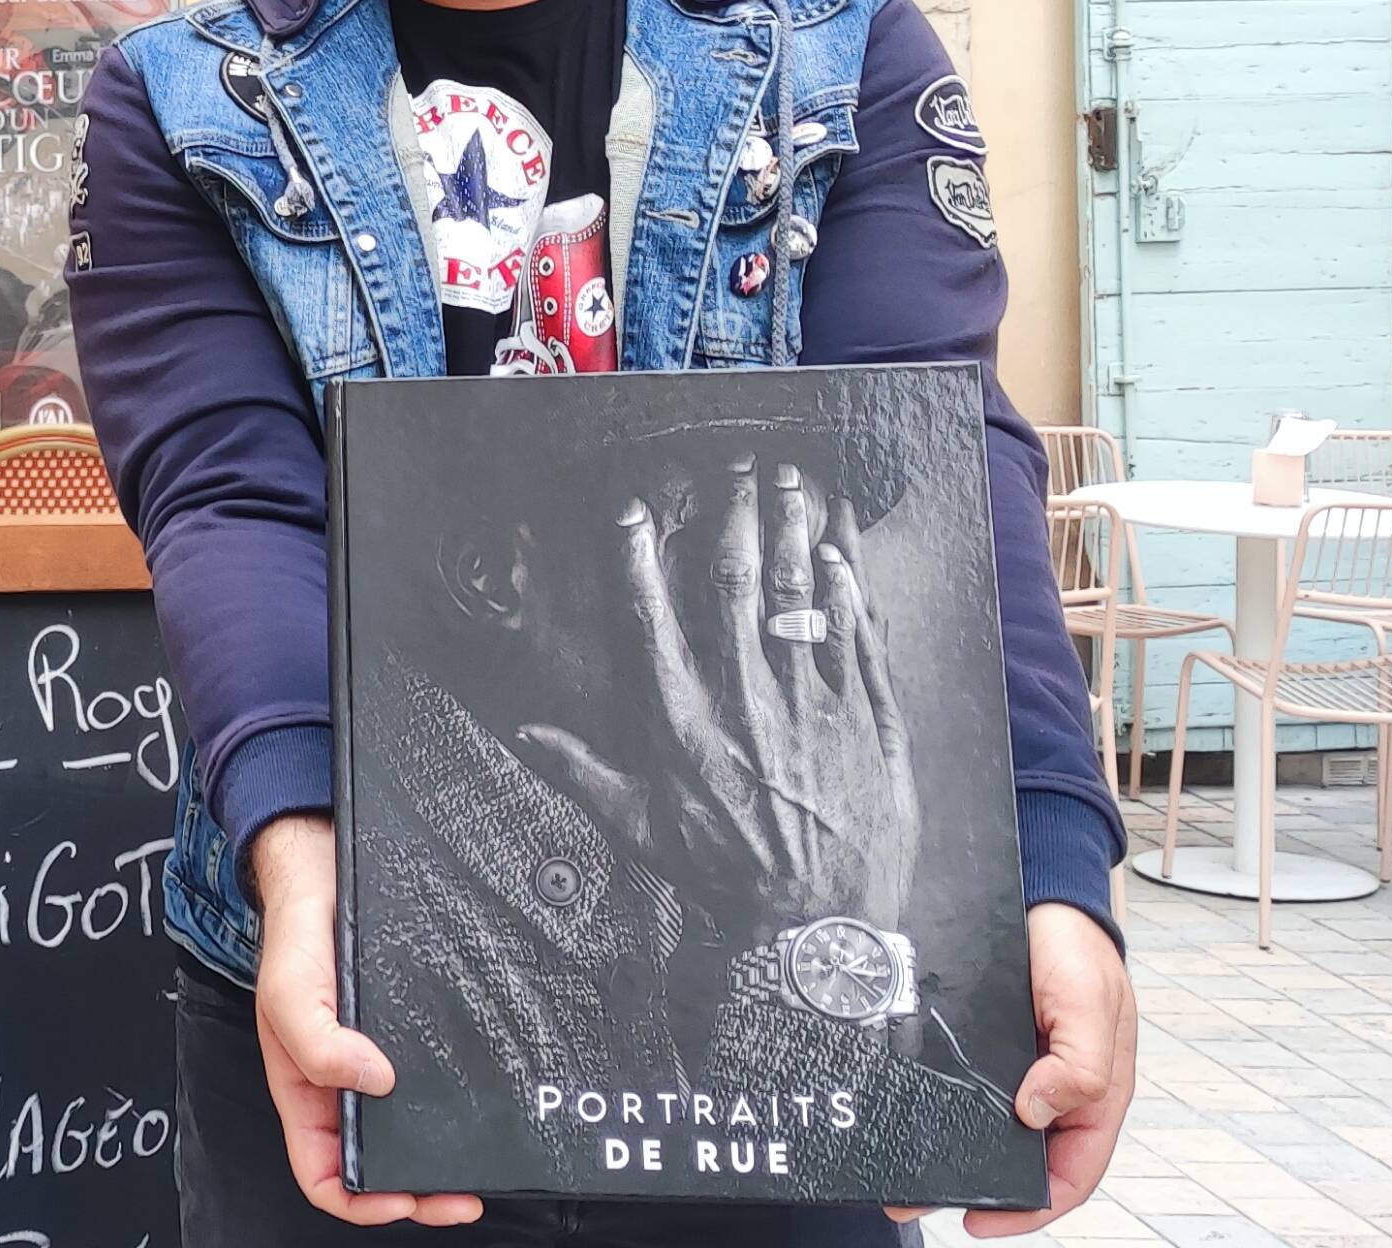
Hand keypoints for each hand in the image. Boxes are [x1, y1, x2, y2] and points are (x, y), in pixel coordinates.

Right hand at [245, 817, 483, 1228]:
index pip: (324, 1173)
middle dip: (417, 1193)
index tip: (401, 1200)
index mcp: (304, 1091)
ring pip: (409, 1131)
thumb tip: (372, 1081)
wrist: (325, 875)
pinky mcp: (413, 1038)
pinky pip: (435, 1086)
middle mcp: (343, 1086)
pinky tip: (483, 1108)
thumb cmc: (296, 938)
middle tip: (462, 1196)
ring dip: (442, 1157)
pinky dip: (459, 1108)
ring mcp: (379, 1064)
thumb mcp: (289, 992)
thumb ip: (317, 1044)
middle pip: (376, 1164)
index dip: (359, 1200)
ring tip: (478, 1164)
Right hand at [515, 454, 917, 927]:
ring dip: (794, 533)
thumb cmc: (727, 881)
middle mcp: (746, 703)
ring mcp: (812, 706)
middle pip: (735, 589)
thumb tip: (525, 732)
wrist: (820, 929)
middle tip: (736, 462)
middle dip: (733, 517)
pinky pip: (857, 640)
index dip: (640, 560)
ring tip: (792, 482)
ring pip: (801, 600)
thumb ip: (582, 772)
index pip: (653, 624)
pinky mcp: (866, 720)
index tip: (633, 508)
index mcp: (685, 726)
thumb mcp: (642, 831)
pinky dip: (850, 592)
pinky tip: (842, 552)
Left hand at [893, 903, 1137, 1235]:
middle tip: (918, 1199)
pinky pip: (959, 1089)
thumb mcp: (1092, 1004)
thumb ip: (1080, 1065)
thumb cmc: (1078, 949)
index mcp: (1093, 1097)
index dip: (1031, 1207)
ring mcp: (1016, 1073)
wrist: (1042, 896)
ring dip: (944, 1151)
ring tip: (897, 1174)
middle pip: (1018, 1158)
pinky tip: (901, 1116)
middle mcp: (1053, 1093)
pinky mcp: (981, 1050)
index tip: (983, 1221)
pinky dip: (933, 1107)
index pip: (1070, 1173)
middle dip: (973, 1185)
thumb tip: (1037, 1111)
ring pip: (983, 1128)